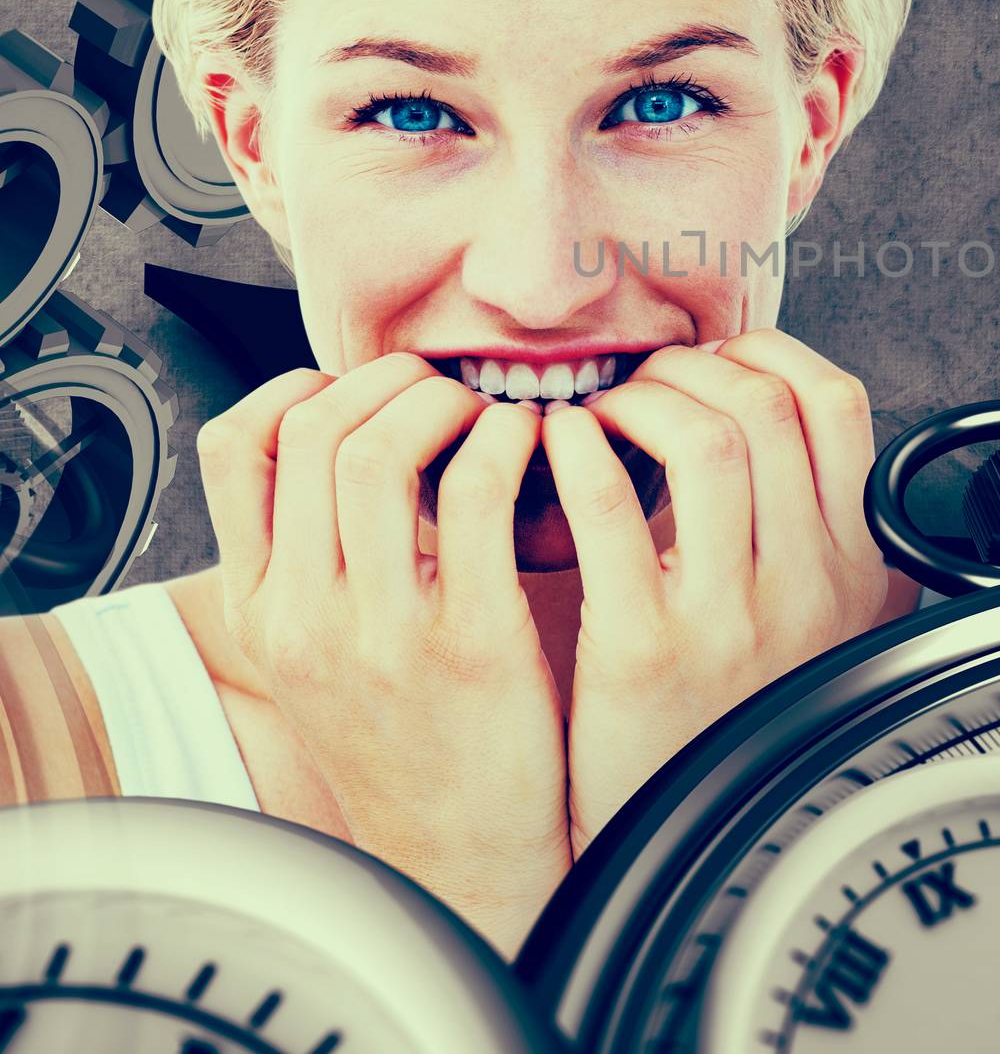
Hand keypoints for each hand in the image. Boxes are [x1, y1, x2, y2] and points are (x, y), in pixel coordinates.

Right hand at [194, 353, 571, 957]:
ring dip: (446, 403)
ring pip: (382, 452)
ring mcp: (384, 635)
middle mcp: (306, 619)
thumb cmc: (407, 732)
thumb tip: (342, 431)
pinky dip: (507, 445)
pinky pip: (479, 497)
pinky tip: (533, 448)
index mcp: (262, 611)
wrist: (465, 852)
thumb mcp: (319, 652)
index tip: (361, 386)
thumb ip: (312, 556)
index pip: (234, 449)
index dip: (300, 387)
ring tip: (487, 411)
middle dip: (389, 380)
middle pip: (317, 433)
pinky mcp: (473, 646)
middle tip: (442, 386)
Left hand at [542, 328, 888, 857]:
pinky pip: (611, 506)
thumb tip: (775, 423)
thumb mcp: (809, 623)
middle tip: (641, 382)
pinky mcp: (645, 649)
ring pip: (707, 436)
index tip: (714, 359)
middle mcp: (805, 584)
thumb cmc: (729, 716)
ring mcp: (729, 616)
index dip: (768, 354)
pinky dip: (579, 450)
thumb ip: (809, 535)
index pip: (837, 404)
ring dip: (639, 397)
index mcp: (850, 568)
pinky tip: (560, 447)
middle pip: (765, 405)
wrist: (682, 838)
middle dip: (689, 367)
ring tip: (603, 412)